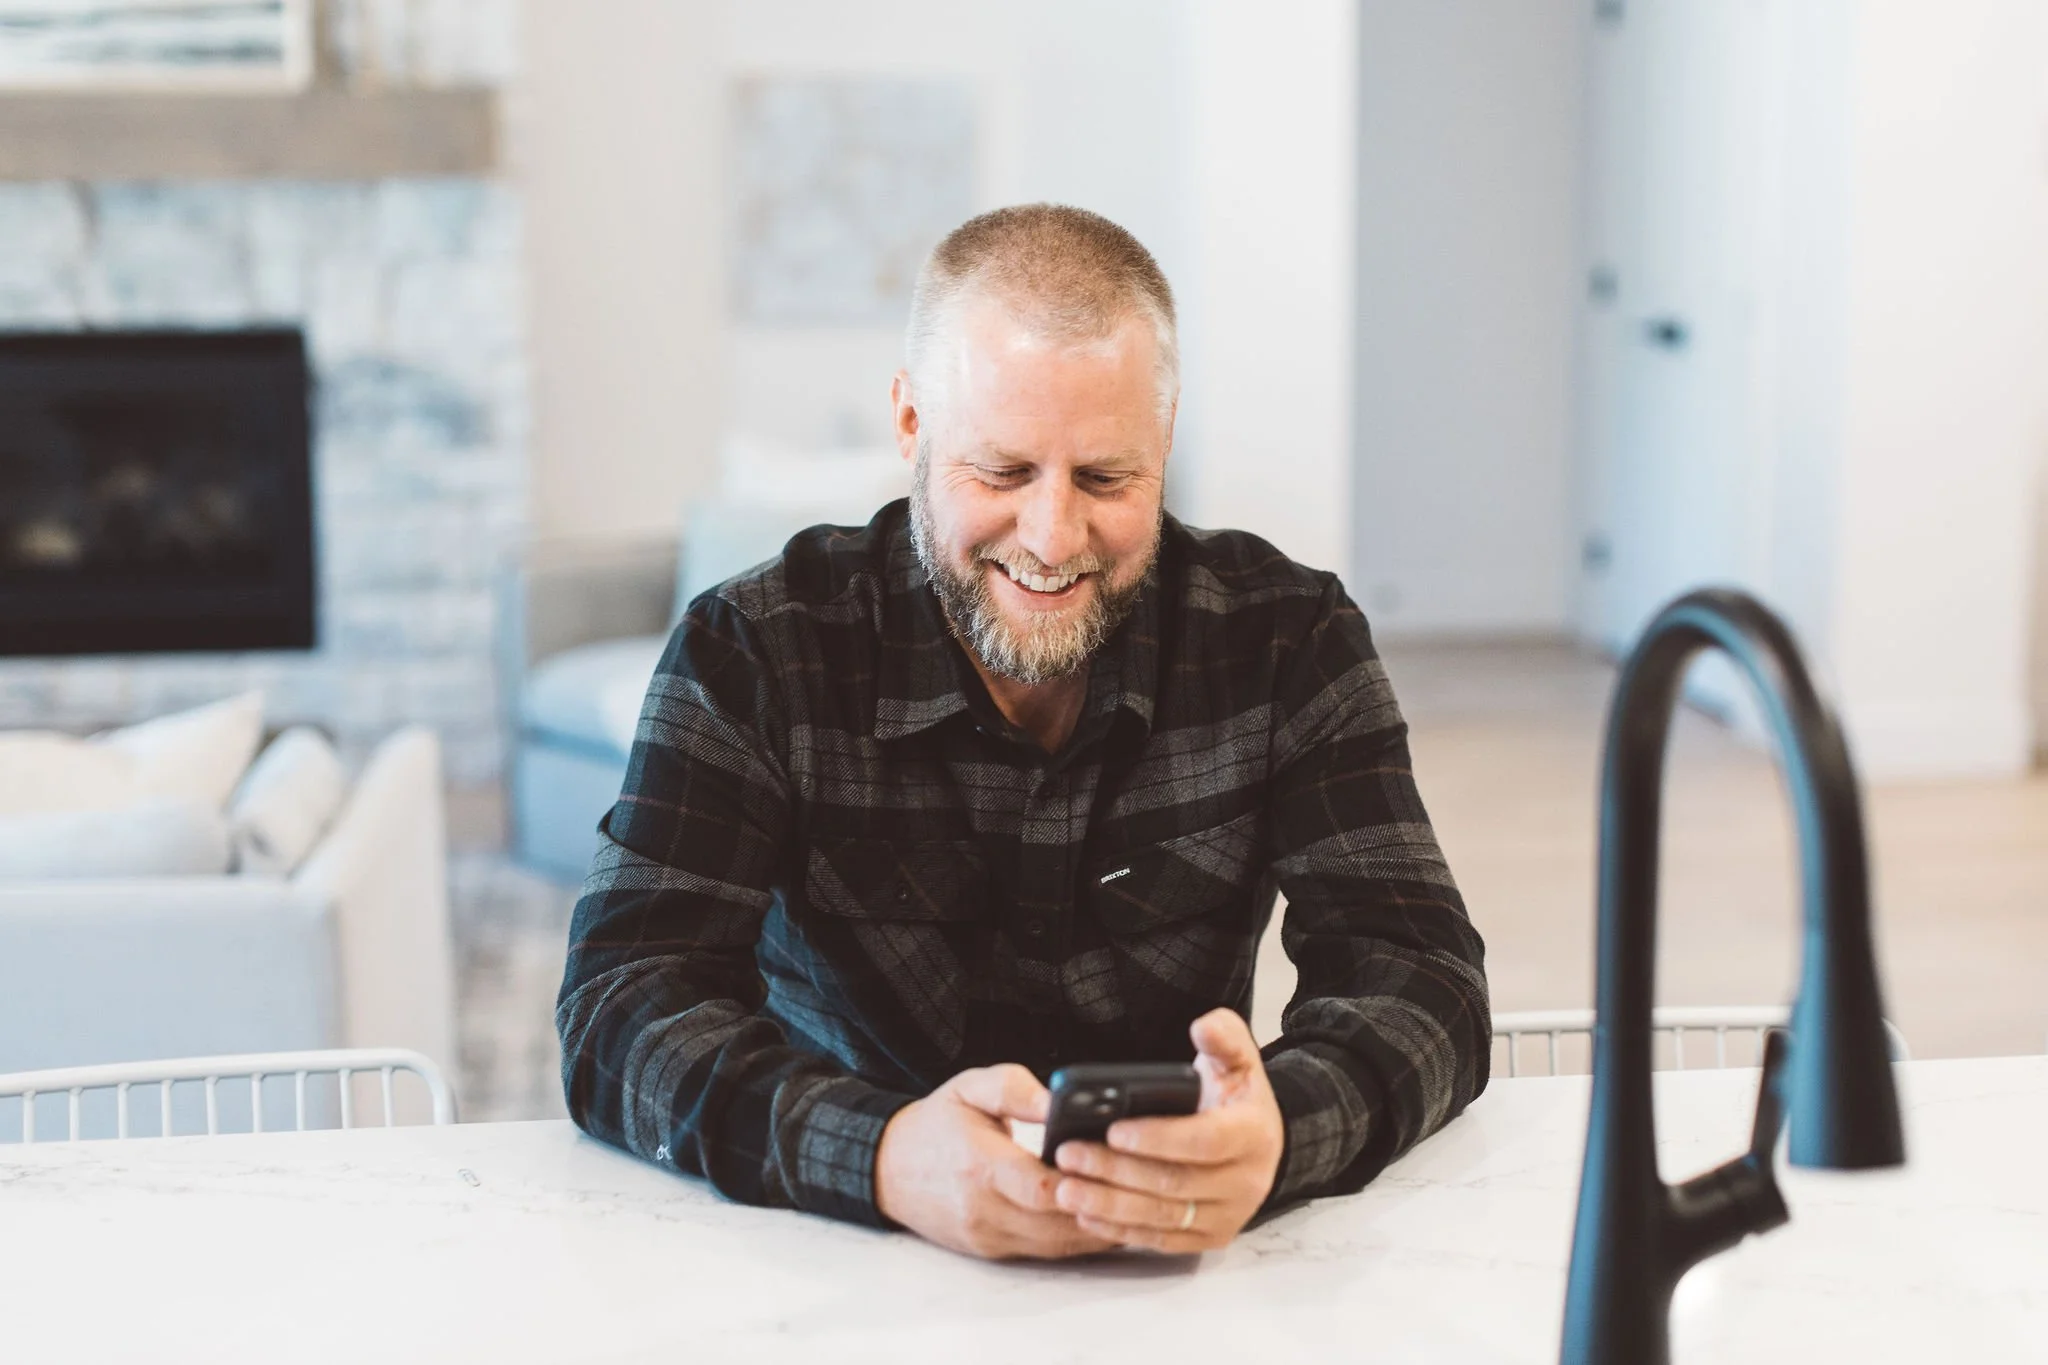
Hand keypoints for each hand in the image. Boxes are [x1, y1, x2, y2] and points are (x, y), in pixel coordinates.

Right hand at [875, 1063, 1118, 1260]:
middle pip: (1057, 1221)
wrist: (887, 1168)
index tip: (1115, 1164)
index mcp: (978, 1164)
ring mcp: (986, 1234)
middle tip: (1146, 1190)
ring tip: (1138, 1207)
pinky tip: (1105, 1222)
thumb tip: (1058, 1099)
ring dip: (1097, 1230)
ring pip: (1055, 1243)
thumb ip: (1015, 1088)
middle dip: (1102, 1207)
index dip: (1081, 1181)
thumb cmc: (936, 1123)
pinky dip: (1076, 1239)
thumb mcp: (969, 1087)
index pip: (1039, 1186)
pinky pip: (1043, 1252)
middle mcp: (983, 1208)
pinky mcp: (990, 1249)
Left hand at [1050, 1008, 1284, 1252]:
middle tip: (1068, 1155)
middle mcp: (1248, 1182)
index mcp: (1254, 1134)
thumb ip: (1222, 1036)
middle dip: (1115, 1170)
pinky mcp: (1210, 1238)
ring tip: (1065, 1189)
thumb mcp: (1236, 1057)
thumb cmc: (1232, 1096)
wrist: (1254, 1141)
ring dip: (1109, 1205)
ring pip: (1163, 1216)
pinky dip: (1121, 1230)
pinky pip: (1162, 1240)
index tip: (1111, 1130)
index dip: (1158, 1138)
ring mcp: (1230, 1215)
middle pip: (1175, 1183)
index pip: (1205, 1140)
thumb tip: (1202, 1026)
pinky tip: (1086, 1216)